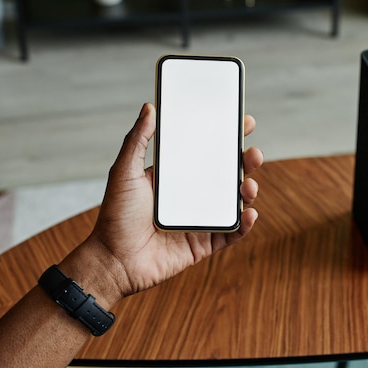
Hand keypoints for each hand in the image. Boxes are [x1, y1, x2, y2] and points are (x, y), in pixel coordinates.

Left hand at [60, 103, 262, 307]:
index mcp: (178, 176)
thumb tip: (149, 107)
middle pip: (229, 174)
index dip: (228, 137)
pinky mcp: (205, 243)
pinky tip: (248, 213)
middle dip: (246, 162)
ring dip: (248, 190)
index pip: (208, 152)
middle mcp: (193, 195)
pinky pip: (232, 232)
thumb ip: (137, 140)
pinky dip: (245, 224)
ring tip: (248, 186)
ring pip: (235, 201)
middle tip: (253, 154)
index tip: (244, 123)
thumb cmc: (115, 216)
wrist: (114, 260)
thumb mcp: (124, 172)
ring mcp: (201, 219)